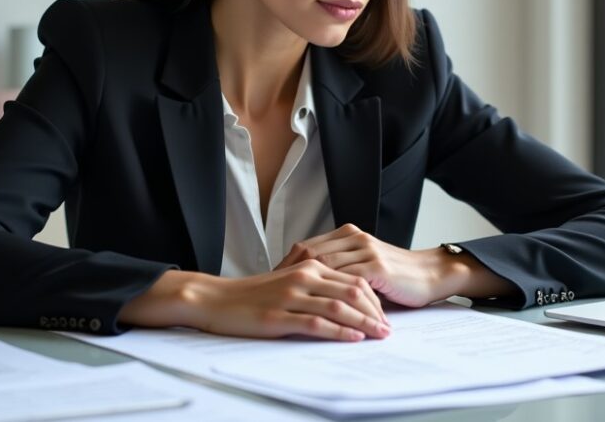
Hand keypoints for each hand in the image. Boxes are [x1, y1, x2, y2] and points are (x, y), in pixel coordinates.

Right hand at [135, 261, 390, 341]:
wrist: (216, 299)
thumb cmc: (251, 295)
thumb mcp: (287, 282)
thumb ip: (313, 286)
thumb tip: (341, 301)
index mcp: (308, 266)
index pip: (352, 279)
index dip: (373, 298)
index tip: (385, 314)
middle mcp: (304, 277)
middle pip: (352, 291)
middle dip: (375, 311)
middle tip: (389, 328)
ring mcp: (292, 295)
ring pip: (339, 307)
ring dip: (364, 322)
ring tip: (380, 335)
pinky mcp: (280, 315)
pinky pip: (317, 323)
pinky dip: (340, 332)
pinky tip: (354, 338)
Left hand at [274, 224, 448, 307]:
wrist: (430, 274)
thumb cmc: (397, 276)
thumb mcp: (364, 268)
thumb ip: (341, 271)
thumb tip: (310, 288)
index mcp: (348, 235)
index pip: (307, 247)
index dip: (287, 265)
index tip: (272, 283)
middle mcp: (354, 238)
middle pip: (310, 253)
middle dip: (289, 275)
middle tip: (274, 296)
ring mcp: (365, 250)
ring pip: (325, 266)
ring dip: (306, 287)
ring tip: (290, 304)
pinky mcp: (376, 267)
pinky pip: (346, 282)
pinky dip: (330, 297)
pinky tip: (318, 310)